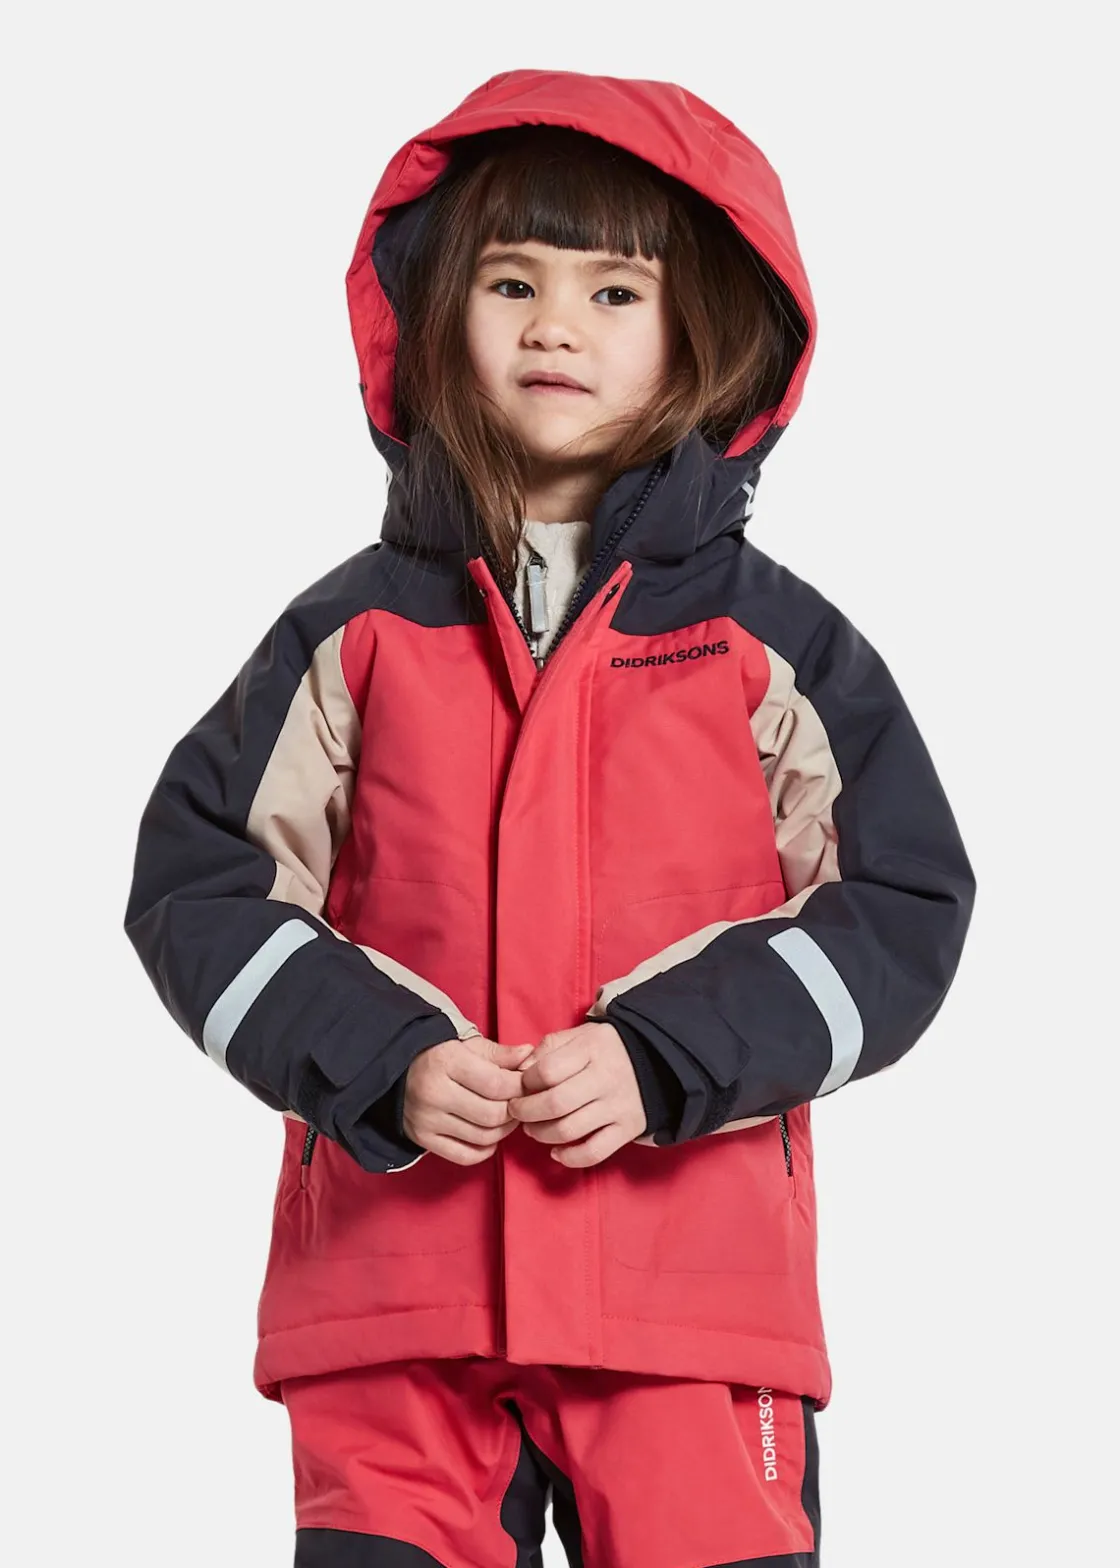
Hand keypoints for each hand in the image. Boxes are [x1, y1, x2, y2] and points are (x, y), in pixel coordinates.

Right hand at [401, 1035, 535, 1165]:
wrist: (395, 1069)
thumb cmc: (438, 1055)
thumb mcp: (467, 1046)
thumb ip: (500, 1054)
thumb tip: (529, 1057)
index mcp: (446, 1062)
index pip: (497, 1084)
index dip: (520, 1087)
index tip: (528, 1085)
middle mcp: (434, 1093)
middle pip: (492, 1114)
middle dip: (515, 1111)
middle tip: (520, 1103)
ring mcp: (426, 1120)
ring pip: (483, 1137)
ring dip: (504, 1130)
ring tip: (507, 1117)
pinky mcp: (422, 1139)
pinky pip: (464, 1156)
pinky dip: (485, 1150)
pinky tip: (490, 1136)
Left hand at [508, 1022, 644, 1167]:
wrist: (657, 1059)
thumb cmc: (607, 1049)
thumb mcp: (581, 1035)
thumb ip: (549, 1047)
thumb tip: (520, 1071)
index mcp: (591, 1049)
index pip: (547, 1070)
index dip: (525, 1081)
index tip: (521, 1084)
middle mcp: (605, 1078)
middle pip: (554, 1103)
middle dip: (525, 1111)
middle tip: (516, 1111)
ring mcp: (617, 1106)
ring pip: (569, 1130)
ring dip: (541, 1134)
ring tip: (532, 1129)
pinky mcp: (627, 1130)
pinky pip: (594, 1152)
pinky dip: (570, 1158)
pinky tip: (556, 1152)